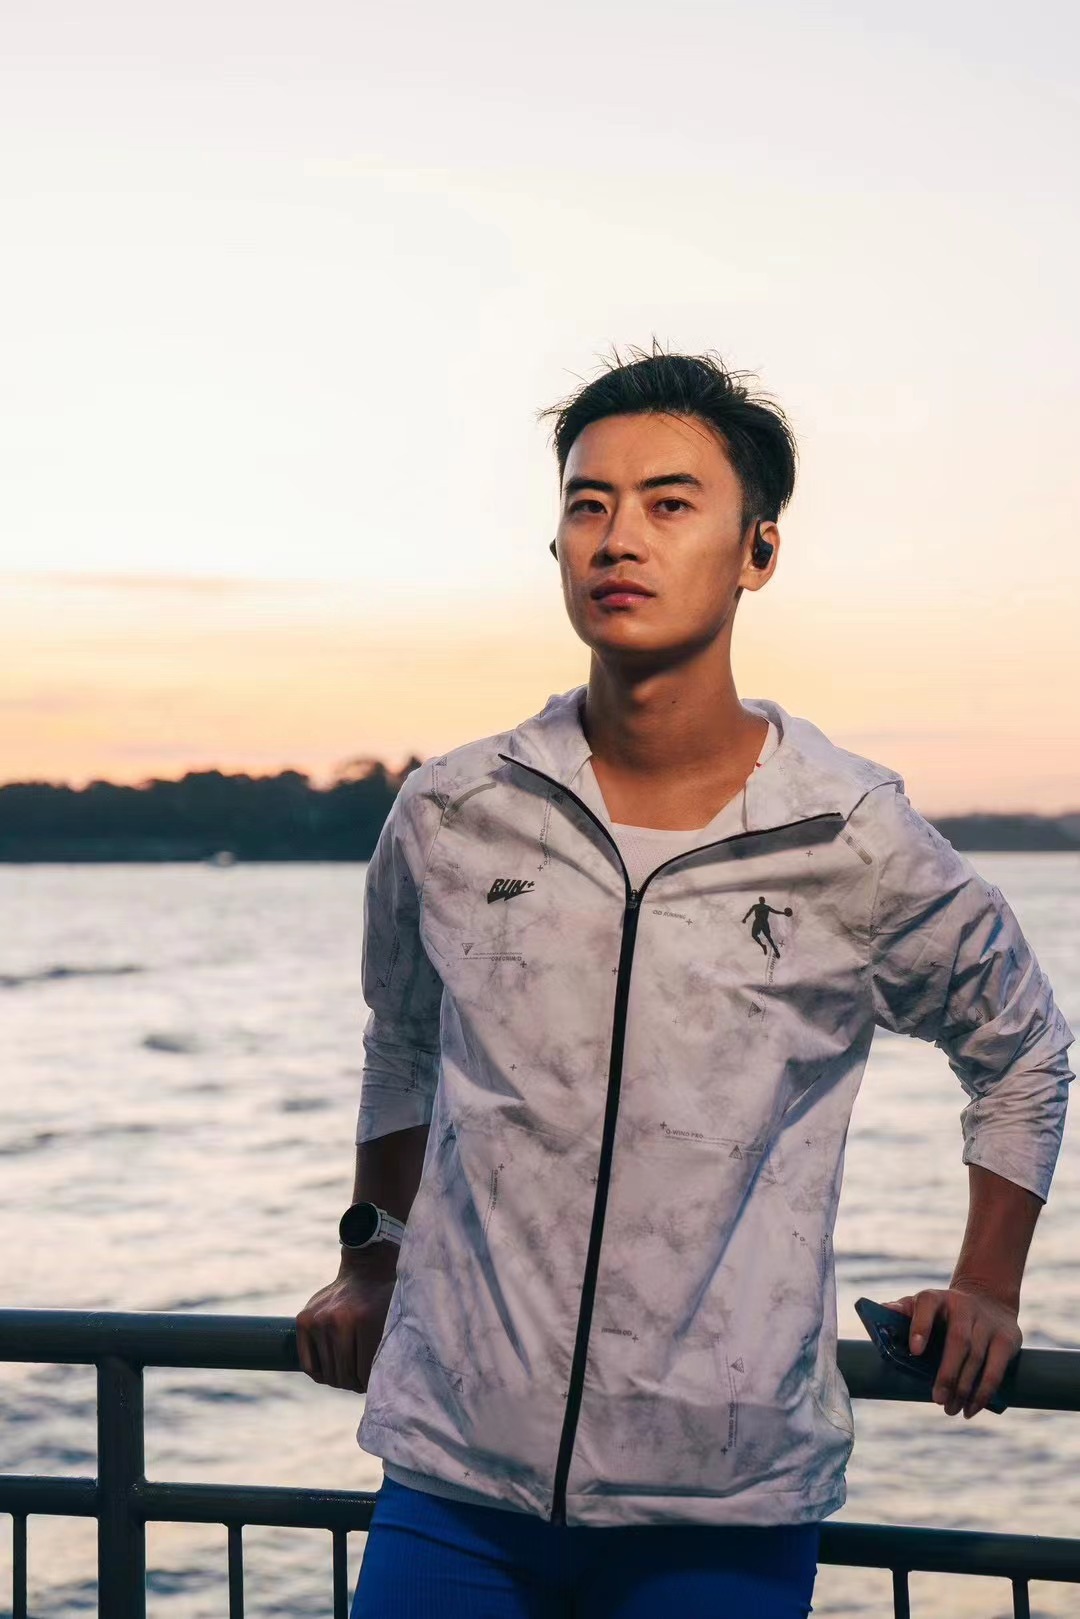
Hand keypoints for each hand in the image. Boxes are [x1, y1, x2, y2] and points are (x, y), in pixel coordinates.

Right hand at [296, 1266, 396, 1393]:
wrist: (366, 1269)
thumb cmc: (386, 1301)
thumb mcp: (395, 1320)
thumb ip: (392, 1350)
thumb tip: (390, 1388)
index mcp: (366, 1321)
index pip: (365, 1374)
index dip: (370, 1384)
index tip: (375, 1382)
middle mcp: (339, 1320)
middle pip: (344, 1376)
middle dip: (355, 1384)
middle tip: (362, 1380)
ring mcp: (319, 1320)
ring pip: (327, 1374)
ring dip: (339, 1380)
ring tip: (350, 1373)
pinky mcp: (304, 1320)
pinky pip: (309, 1365)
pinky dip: (320, 1373)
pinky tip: (332, 1369)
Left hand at [879, 1284, 1021, 1418]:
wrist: (988, 1298)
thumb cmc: (945, 1310)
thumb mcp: (923, 1304)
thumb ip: (903, 1310)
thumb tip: (883, 1309)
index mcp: (937, 1298)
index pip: (927, 1305)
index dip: (920, 1326)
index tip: (915, 1352)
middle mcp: (964, 1306)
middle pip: (958, 1341)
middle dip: (948, 1374)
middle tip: (938, 1400)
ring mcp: (987, 1322)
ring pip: (977, 1358)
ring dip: (965, 1388)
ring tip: (951, 1409)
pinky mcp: (1007, 1338)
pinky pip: (996, 1368)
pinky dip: (985, 1391)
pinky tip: (972, 1408)